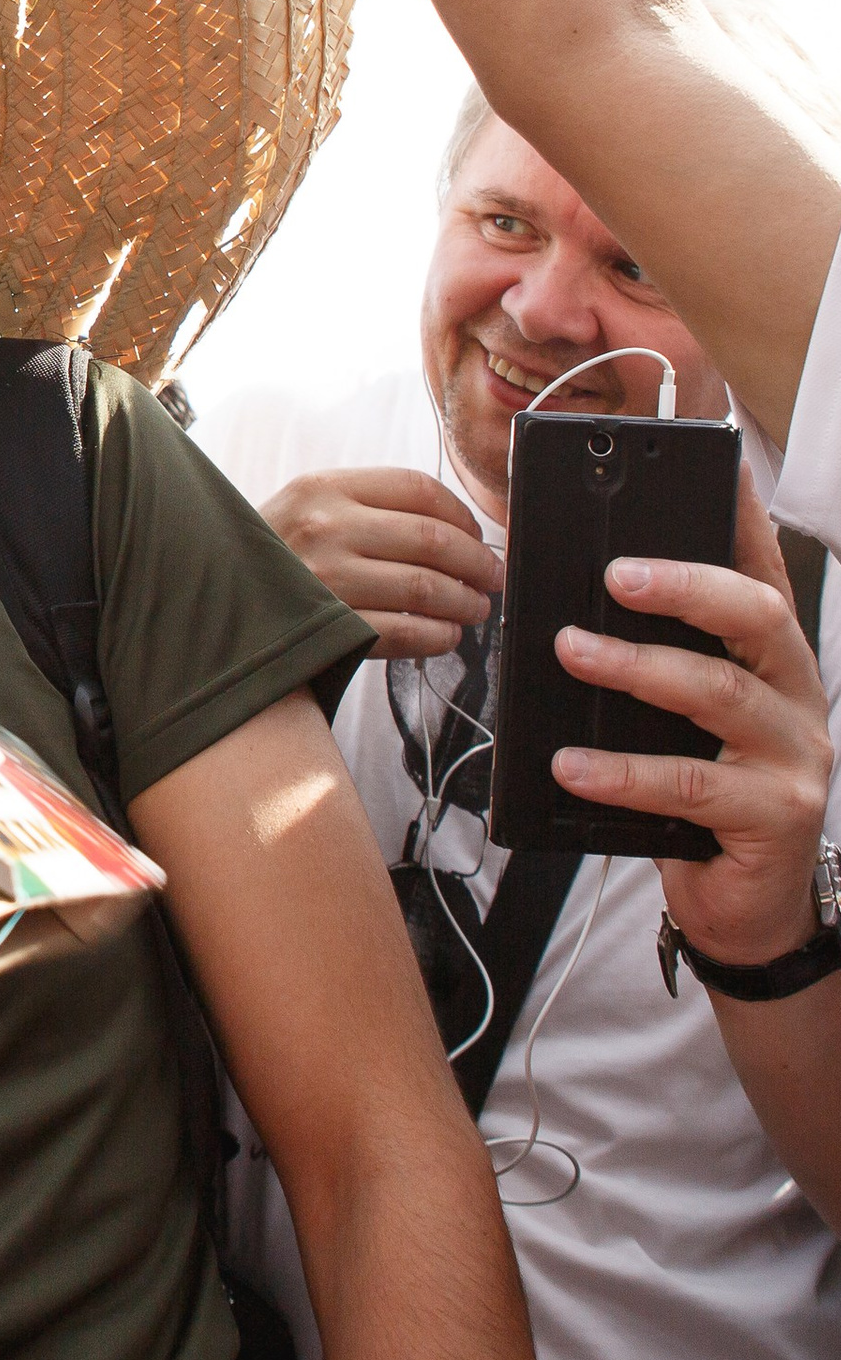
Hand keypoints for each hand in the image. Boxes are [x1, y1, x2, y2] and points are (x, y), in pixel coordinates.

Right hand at [258, 467, 500, 658]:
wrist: (211, 601)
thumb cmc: (272, 555)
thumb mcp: (304, 507)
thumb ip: (366, 506)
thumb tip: (455, 530)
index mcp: (323, 488)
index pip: (418, 488)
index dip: (463, 514)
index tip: (478, 535)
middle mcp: (324, 527)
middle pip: (433, 539)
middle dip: (478, 562)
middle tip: (492, 577)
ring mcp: (325, 579)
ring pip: (427, 587)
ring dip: (465, 602)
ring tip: (474, 609)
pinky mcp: (329, 628)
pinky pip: (407, 633)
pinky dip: (439, 637)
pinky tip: (445, 637)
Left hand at [553, 481, 834, 967]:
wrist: (742, 900)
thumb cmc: (697, 790)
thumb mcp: (671, 713)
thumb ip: (647, 658)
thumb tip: (564, 611)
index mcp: (769, 656)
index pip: (760, 568)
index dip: (739, 513)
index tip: (707, 459)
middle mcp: (795, 693)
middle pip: (756, 614)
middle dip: (683, 584)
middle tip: (613, 574)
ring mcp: (794, 754)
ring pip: (718, 692)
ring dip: (634, 667)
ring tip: (568, 652)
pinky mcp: (775, 814)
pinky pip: (690, 783)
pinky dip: (622, 770)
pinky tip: (570, 764)